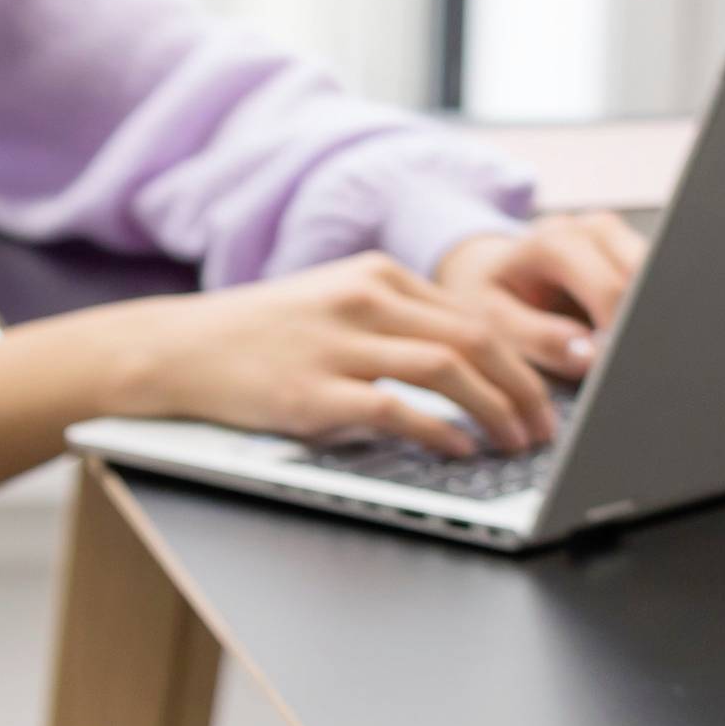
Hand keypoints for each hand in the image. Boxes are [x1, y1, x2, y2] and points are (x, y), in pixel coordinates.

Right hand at [125, 252, 565, 453]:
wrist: (179, 350)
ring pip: (448, 369)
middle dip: (523, 389)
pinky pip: (396, 408)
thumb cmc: (262, 337)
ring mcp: (339, 344)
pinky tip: (459, 449)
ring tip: (516, 444)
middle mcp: (364, 300)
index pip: (473, 316)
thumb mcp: (335, 305)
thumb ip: (398, 323)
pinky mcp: (314, 390)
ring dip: (496, 411)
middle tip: (546, 429)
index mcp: (378, 275)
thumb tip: (471, 364)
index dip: (521, 361)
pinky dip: (439, 431)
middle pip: (475, 340)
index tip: (544, 397)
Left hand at [437, 212, 648, 360]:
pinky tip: (633, 335)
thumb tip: (591, 354)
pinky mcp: (631, 250)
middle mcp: (593, 228)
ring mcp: (618, 235)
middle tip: (629, 365)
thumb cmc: (490, 299)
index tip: (618, 369)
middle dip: (642, 324)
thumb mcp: (495, 322)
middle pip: (646, 278)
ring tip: (630, 351)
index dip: (621, 333)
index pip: (611, 289)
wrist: (489, 273)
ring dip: (650, 316)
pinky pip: (656, 281)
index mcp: (555, 241)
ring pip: (661, 278)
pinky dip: (649, 311)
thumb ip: (540, 340)